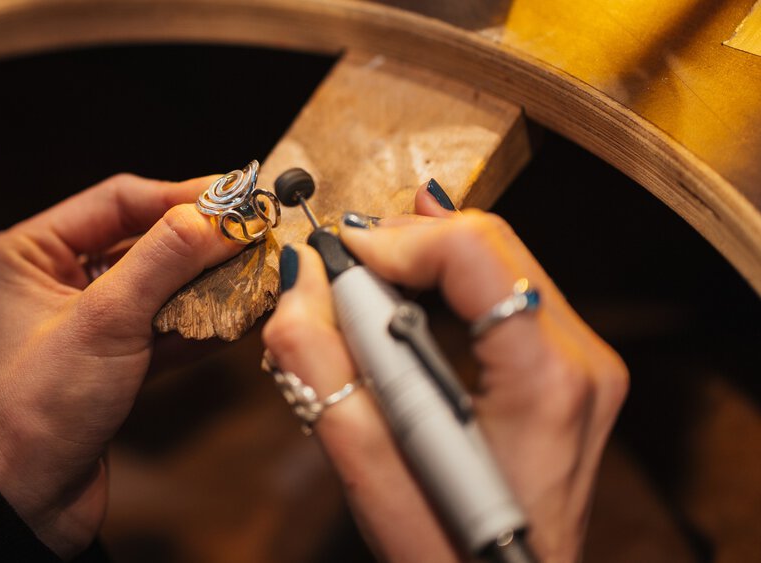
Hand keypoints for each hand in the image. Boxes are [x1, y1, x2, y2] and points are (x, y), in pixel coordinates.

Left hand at [0, 174, 239, 557]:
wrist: (25, 504)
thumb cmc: (38, 408)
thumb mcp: (105, 321)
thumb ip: (165, 260)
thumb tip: (222, 215)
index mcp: (30, 253)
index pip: (118, 201)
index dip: (181, 195)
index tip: (238, 197)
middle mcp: (53, 279)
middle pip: (143, 240)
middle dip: (200, 243)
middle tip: (255, 235)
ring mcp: (85, 322)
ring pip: (159, 286)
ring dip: (206, 284)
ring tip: (257, 274)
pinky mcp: (110, 360)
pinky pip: (162, 327)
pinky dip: (199, 323)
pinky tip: (239, 317)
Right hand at [261, 190, 627, 561]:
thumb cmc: (451, 557)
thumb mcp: (371, 475)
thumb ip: (322, 370)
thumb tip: (300, 280)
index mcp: (545, 383)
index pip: (474, 253)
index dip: (394, 241)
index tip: (337, 256)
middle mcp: (582, 360)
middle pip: (490, 245)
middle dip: (404, 242)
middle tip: (340, 265)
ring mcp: (585, 363)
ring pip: (499, 261)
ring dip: (425, 259)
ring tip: (364, 276)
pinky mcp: (570, 371)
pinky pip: (508, 292)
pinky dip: (452, 279)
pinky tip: (414, 275)